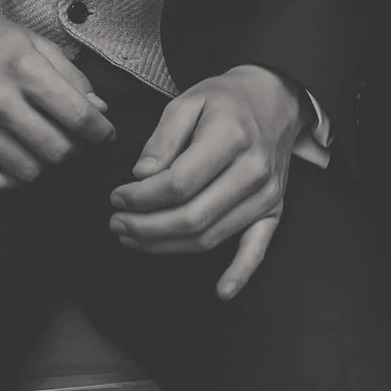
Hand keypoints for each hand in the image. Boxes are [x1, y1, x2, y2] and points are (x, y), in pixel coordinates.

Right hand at [0, 1, 113, 191]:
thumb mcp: (34, 42)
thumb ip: (70, 76)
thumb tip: (99, 109)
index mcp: (24, 69)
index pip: (77, 117)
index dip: (101, 132)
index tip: (104, 135)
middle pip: (57, 151)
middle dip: (77, 153)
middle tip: (77, 145)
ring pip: (29, 172)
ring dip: (48, 170)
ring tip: (49, 155)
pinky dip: (14, 183)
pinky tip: (20, 167)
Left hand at [108, 65, 302, 298]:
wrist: (274, 98)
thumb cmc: (226, 100)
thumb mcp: (188, 100)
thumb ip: (163, 137)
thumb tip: (142, 175)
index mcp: (230, 137)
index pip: (178, 183)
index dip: (141, 198)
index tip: (117, 196)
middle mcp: (253, 171)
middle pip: (192, 217)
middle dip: (146, 227)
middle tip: (117, 223)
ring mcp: (266, 196)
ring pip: (211, 237)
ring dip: (168, 246)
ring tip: (134, 238)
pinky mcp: (273, 211)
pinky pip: (257, 249)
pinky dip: (240, 273)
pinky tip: (221, 292)